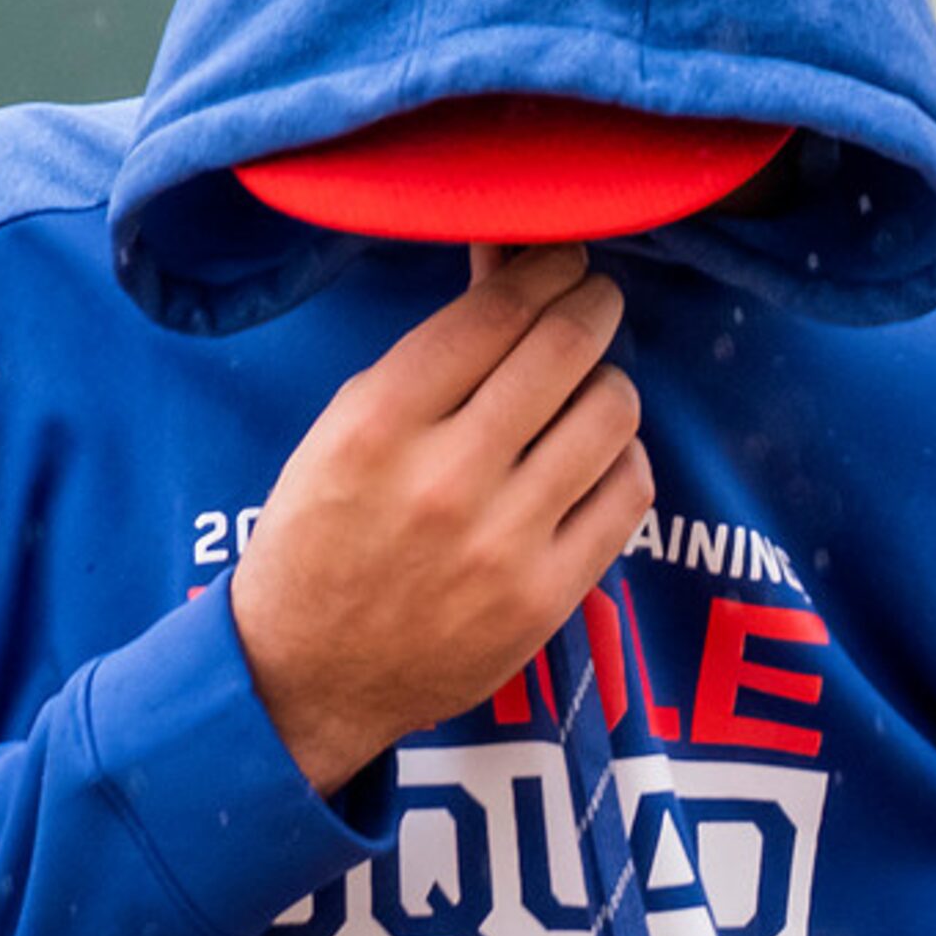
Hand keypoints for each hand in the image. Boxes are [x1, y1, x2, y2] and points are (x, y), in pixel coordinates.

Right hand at [232, 243, 650, 794]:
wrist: (307, 676)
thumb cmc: (321, 537)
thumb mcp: (344, 431)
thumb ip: (429, 358)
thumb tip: (506, 265)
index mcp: (378, 424)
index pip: (495, 313)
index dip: (545, 269)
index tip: (563, 259)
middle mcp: (447, 477)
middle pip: (563, 351)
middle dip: (592, 306)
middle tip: (595, 298)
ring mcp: (505, 541)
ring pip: (610, 414)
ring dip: (610, 382)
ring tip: (591, 384)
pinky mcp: (548, 594)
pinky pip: (628, 492)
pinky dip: (624, 457)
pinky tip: (600, 455)